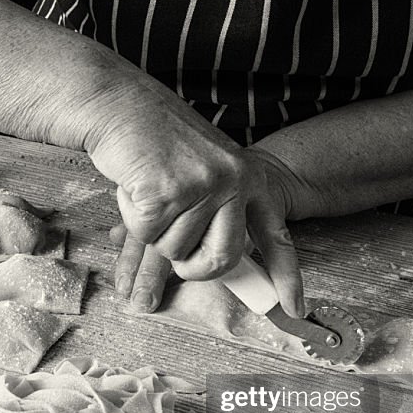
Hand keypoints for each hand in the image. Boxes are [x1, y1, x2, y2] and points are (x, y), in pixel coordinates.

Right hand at [82, 78, 304, 315]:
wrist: (119, 103)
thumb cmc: (155, 141)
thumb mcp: (203, 169)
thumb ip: (217, 210)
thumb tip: (218, 264)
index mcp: (249, 177)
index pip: (276, 235)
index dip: (287, 276)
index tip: (294, 309)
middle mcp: (234, 180)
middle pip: (221, 259)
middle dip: (192, 269)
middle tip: (177, 259)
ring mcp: (201, 186)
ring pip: (176, 251)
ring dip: (153, 231)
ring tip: (149, 191)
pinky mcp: (166, 192)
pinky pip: (146, 235)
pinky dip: (132, 218)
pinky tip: (134, 185)